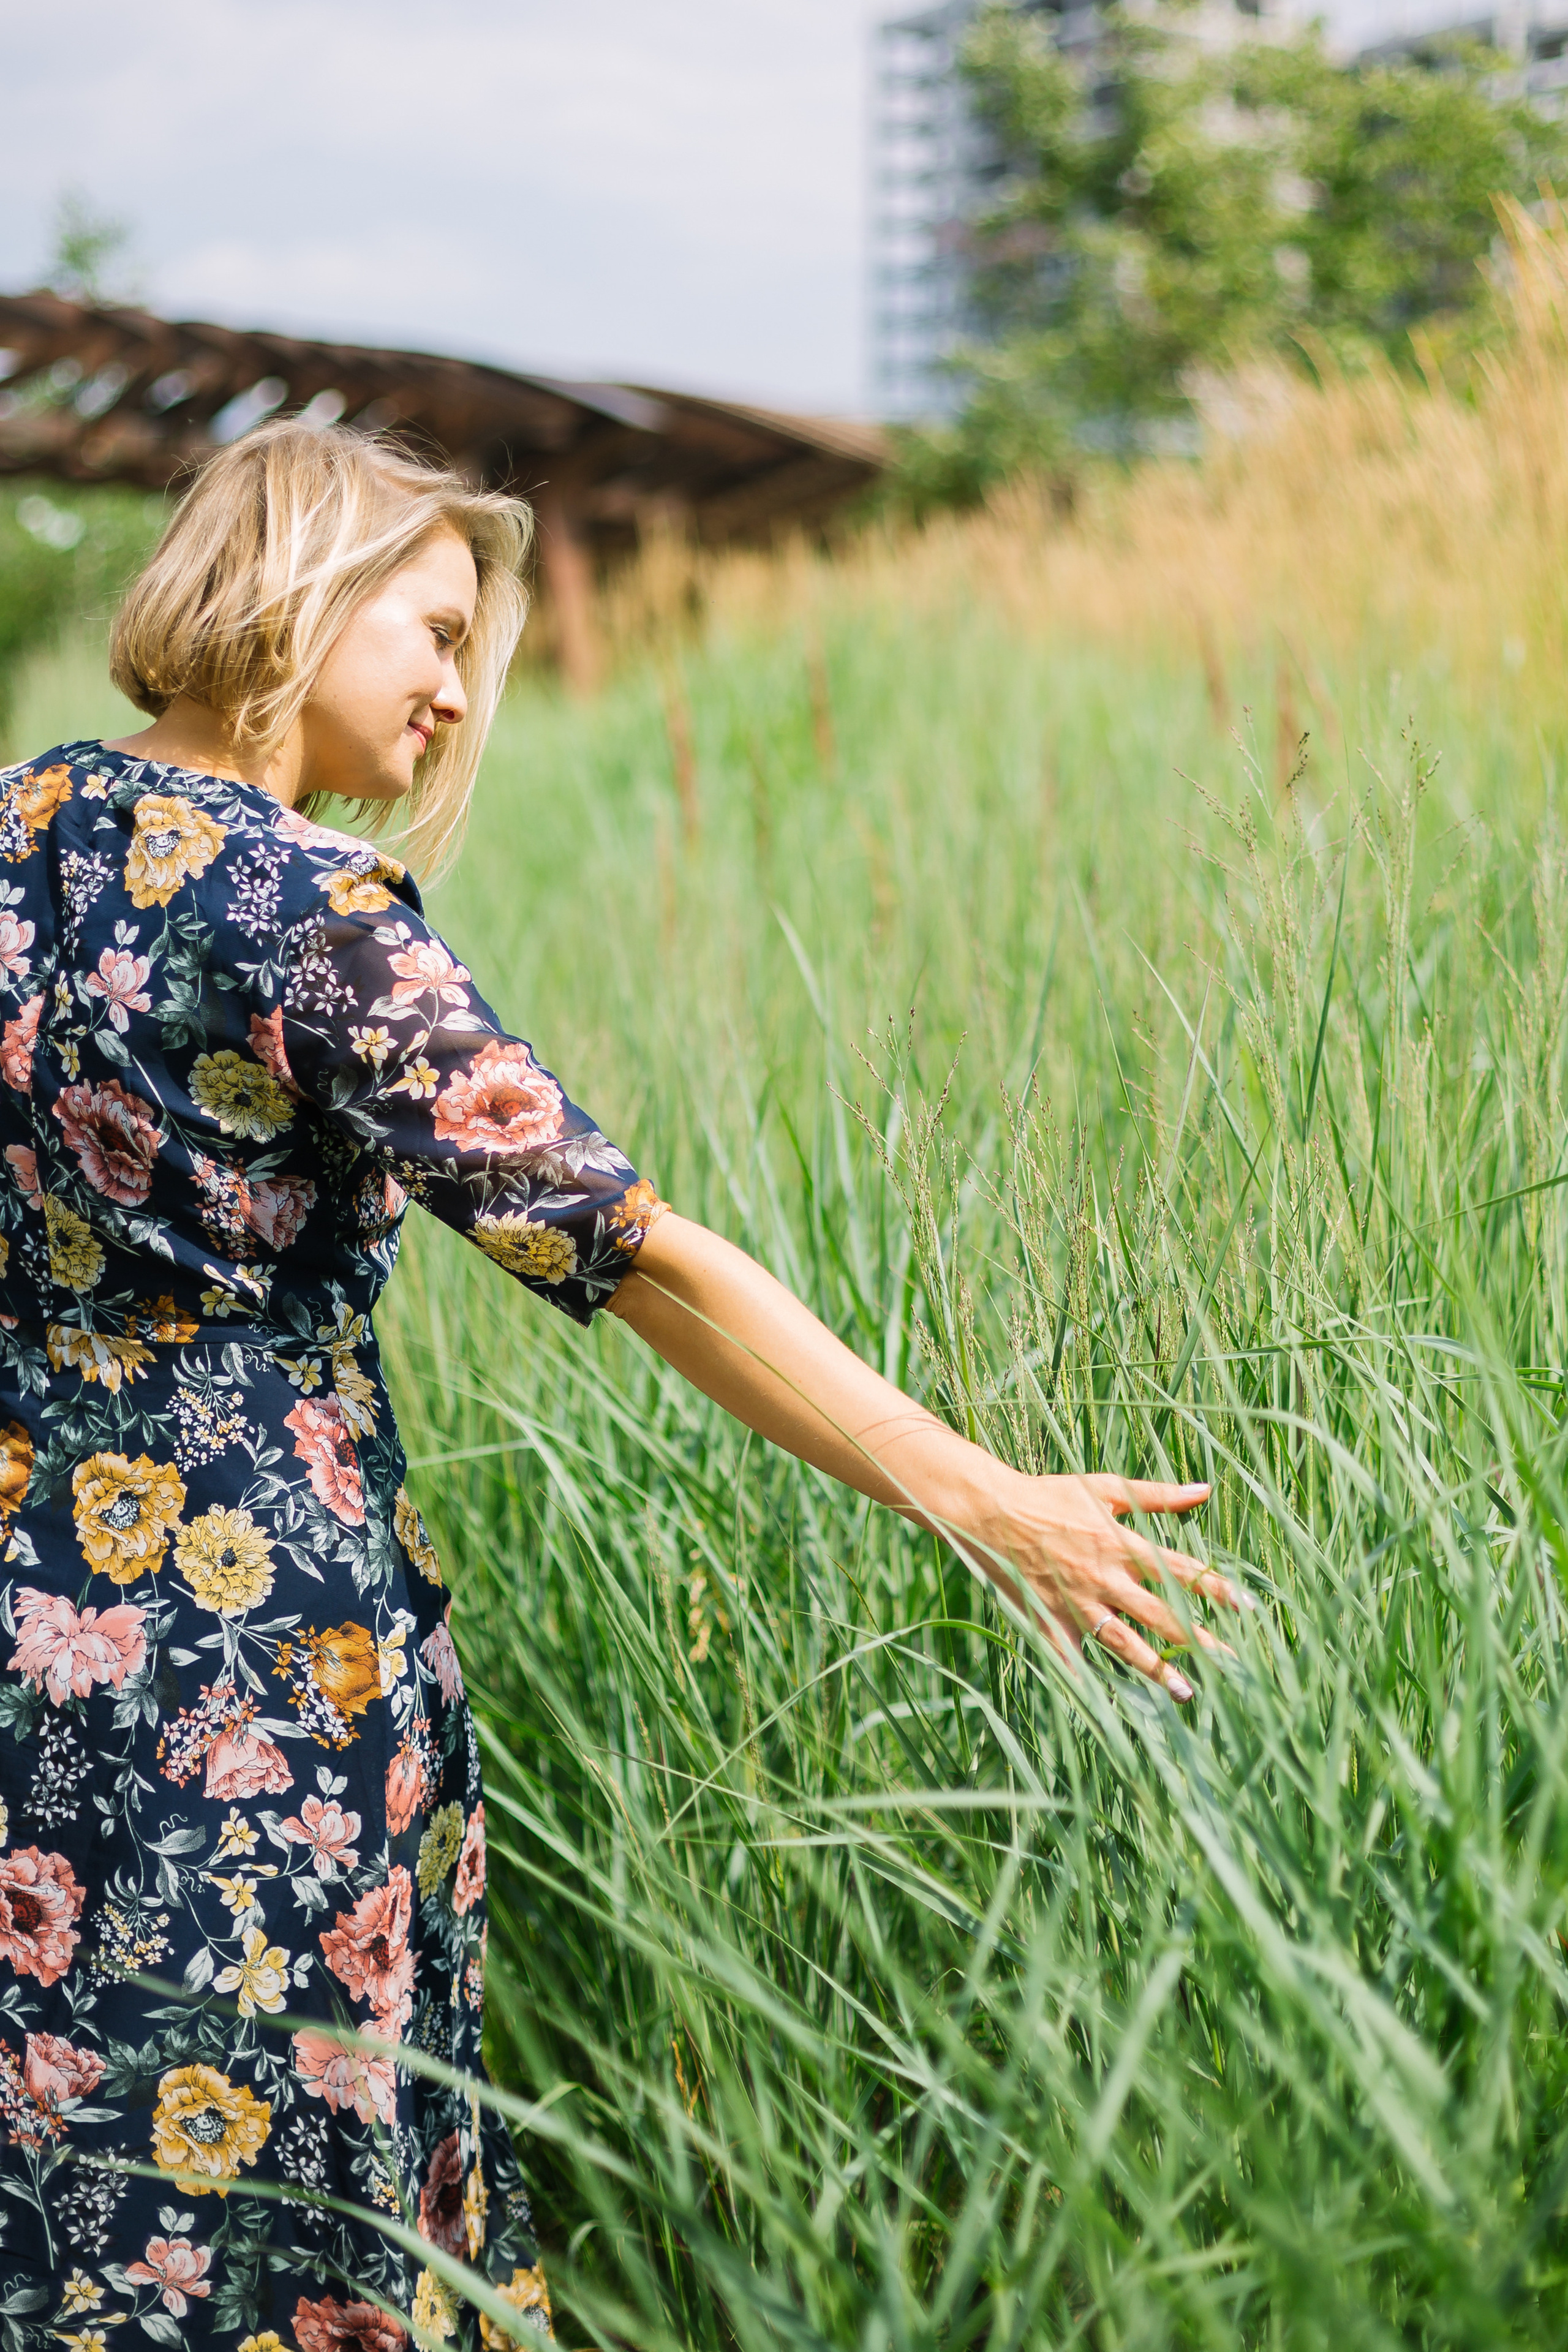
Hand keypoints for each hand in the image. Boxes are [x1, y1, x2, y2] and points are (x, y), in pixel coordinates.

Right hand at [983, 1473, 1234, 1700]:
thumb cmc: (1050, 1496)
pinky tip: (1109, 1707)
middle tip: (1231, 1664)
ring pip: (1124, 1643)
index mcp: (1120, 1546)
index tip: (1247, 1606)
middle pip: (1160, 1615)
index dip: (1215, 1587)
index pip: (1180, 1570)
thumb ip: (1157, 1495)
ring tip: (1187, 1692)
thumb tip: (1205, 1489)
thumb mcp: (1105, 1489)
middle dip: (1198, 1640)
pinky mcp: (1050, 1621)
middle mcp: (1104, 1579)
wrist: (990, 1512)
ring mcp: (1076, 1604)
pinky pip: (1071, 1657)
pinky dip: (1088, 1682)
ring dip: (1156, 1668)